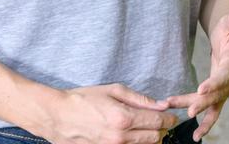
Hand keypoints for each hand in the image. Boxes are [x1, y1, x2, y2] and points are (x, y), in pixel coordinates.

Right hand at [43, 82, 178, 143]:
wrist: (57, 116)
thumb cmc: (84, 99)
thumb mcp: (113, 90)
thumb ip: (140, 99)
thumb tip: (162, 104)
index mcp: (123, 118)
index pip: (158, 122)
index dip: (169, 118)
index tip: (172, 116)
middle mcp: (119, 137)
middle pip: (155, 138)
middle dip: (161, 129)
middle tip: (159, 120)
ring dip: (150, 138)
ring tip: (145, 127)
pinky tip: (131, 135)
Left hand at [167, 5, 228, 141]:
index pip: (224, 74)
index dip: (214, 83)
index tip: (201, 89)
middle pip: (218, 93)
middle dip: (203, 102)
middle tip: (189, 110)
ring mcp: (226, 89)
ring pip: (213, 104)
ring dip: (199, 112)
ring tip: (189, 126)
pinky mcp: (219, 95)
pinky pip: (213, 111)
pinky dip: (206, 123)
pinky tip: (196, 135)